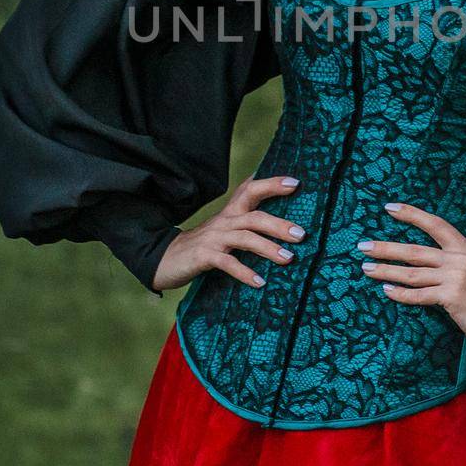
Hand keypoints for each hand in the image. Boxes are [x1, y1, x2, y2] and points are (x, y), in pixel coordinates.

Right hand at [150, 174, 304, 292]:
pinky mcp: (204, 256)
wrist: (164, 257)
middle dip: (279, 224)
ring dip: (268, 248)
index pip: (251, 190)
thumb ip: (247, 224)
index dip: (272, 184)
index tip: (295, 182)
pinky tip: (260, 282)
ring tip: (288, 258)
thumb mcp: (225, 229)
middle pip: (254, 216)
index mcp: (231, 212)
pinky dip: (244, 272)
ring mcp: (214, 238)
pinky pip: (227, 263)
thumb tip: (281, 225)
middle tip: (301, 234)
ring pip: (244, 238)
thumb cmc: (204, 245)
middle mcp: (224, 221)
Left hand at [357, 201, 465, 361]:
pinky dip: (401, 294)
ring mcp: (454, 277)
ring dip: (386, 271)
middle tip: (363, 246)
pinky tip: (386, 292)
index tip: (390, 208)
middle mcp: (459, 259)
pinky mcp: (450, 297)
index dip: (412, 215)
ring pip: (411, 272)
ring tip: (366, 269)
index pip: (436, 225)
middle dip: (386, 247)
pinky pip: (419, 295)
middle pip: (415, 250)